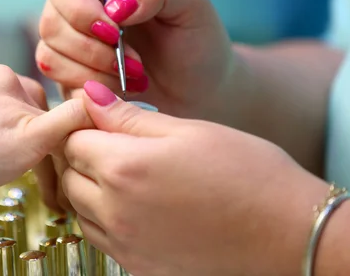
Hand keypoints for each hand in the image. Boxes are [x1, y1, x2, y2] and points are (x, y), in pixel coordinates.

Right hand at [37, 0, 235, 118]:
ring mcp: (69, 43)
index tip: (115, 32)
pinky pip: (59, 85)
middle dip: (92, 49)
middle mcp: (77, 5)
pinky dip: (92, 92)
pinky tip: (123, 92)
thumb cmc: (195, 38)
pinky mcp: (69, 76)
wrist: (199, 88)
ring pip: (50, 56)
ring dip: (93, 73)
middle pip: (50, 22)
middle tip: (135, 64)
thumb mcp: (189, 2)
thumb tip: (115, 6)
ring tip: (135, 78)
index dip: (79, 8)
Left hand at [61, 81, 327, 275]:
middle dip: (82, 154)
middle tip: (113, 144)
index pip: (72, 139)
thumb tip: (89, 95)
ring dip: (88, 187)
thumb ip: (128, 116)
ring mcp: (124, 243)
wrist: (286, 232)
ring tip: (124, 174)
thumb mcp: (186, 130)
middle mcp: (115, 209)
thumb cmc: (245, 171)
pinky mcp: (137, 266)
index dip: (84, 125)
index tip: (102, 121)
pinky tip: (132, 204)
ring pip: (77, 207)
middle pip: (68, 174)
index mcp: (124, 166)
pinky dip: (102, 217)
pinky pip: (98, 236)